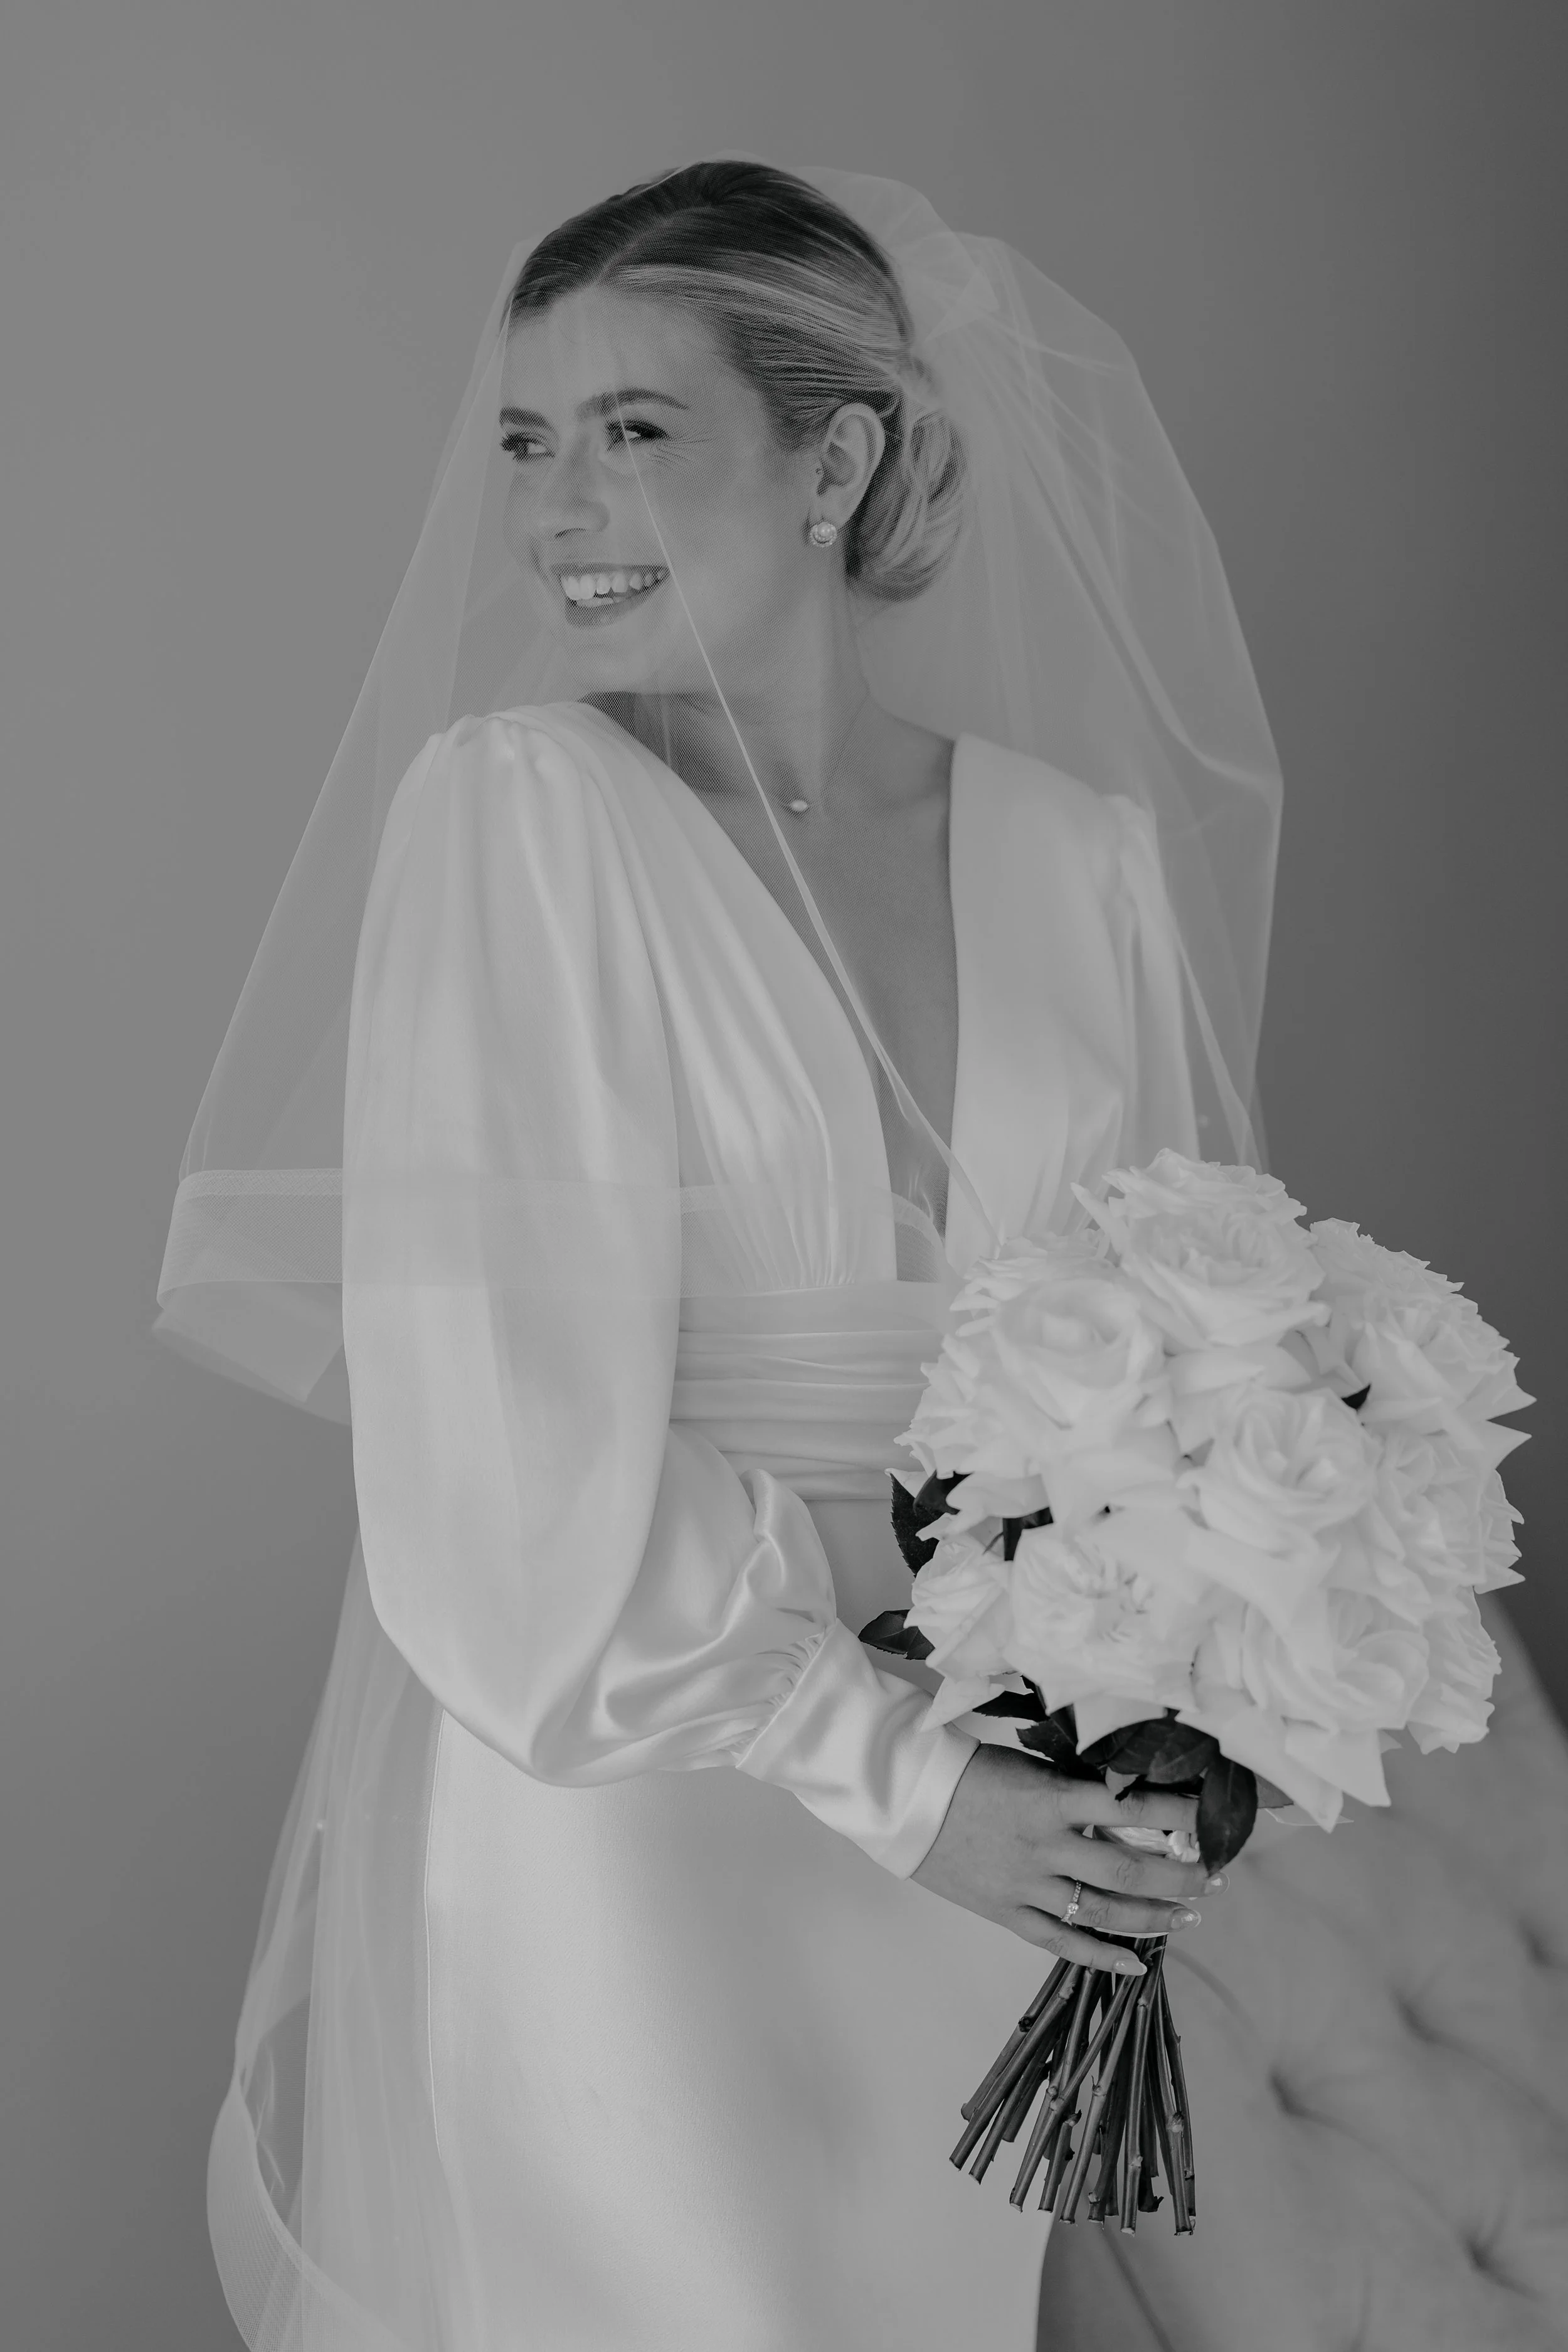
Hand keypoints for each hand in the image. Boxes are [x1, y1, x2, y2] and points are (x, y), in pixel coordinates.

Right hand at [910, 1743, 1224, 1972]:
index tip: (1211, 1816)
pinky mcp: (1007, 1913)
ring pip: (1103, 1912)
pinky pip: (1061, 1942)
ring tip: (1191, 1915)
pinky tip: (1135, 1964)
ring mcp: (1026, 1886)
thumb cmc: (970, 1771)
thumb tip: (1133, 1795)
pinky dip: (1100, 1956)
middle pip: (1128, 1871)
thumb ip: (1076, 1785)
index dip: (1177, 1814)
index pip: (1130, 1807)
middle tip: (1216, 1875)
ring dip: (1154, 1917)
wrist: (907, 1800)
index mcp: (1051, 1799)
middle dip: (1181, 1875)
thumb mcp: (1030, 1765)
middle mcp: (1045, 1847)